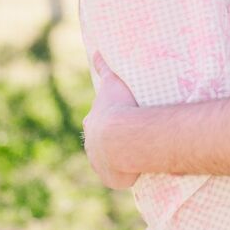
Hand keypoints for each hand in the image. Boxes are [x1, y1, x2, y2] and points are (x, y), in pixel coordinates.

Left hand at [83, 55, 139, 189]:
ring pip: (107, 163)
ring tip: (135, 158)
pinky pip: (119, 178)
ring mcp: (100, 164)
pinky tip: (138, 173)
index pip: (94, 122)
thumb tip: (97, 50)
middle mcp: (91, 146)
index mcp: (91, 124)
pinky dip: (127, 176)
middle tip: (125, 140)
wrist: (121, 137)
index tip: (115, 120)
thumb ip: (104, 68)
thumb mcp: (112, 83)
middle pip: (98, 145)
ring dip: (118, 161)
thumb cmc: (119, 108)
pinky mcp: (111, 179)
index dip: (104, 121)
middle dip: (108, 143)